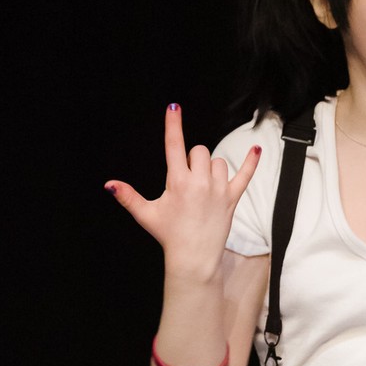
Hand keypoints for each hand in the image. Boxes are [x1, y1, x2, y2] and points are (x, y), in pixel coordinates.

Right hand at [104, 105, 261, 282]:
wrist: (193, 258)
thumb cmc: (169, 235)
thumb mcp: (146, 214)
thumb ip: (128, 196)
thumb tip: (108, 184)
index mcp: (178, 182)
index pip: (174, 145)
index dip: (173, 125)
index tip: (174, 107)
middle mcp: (200, 182)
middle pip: (199, 151)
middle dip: (193, 160)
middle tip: (187, 181)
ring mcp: (219, 189)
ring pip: (218, 161)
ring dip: (211, 168)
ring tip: (203, 188)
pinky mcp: (233, 198)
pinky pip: (245, 175)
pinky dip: (251, 162)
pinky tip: (256, 149)